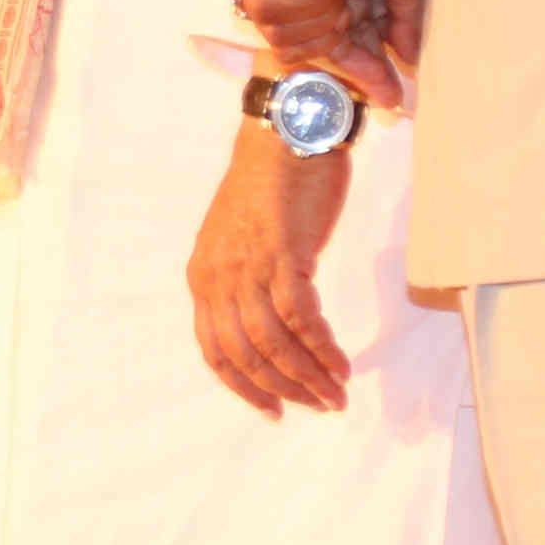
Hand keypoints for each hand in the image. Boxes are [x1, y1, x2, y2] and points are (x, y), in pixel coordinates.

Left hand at [186, 120, 351, 417]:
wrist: (288, 134)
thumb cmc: (271, 185)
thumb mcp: (241, 241)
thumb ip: (245, 283)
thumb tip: (273, 330)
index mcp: (203, 277)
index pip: (215, 350)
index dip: (244, 387)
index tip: (274, 410)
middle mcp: (218, 277)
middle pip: (246, 355)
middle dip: (284, 389)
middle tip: (319, 406)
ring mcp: (248, 267)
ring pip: (275, 344)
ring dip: (308, 377)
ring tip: (336, 395)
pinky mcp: (283, 256)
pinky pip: (302, 320)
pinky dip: (323, 350)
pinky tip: (342, 365)